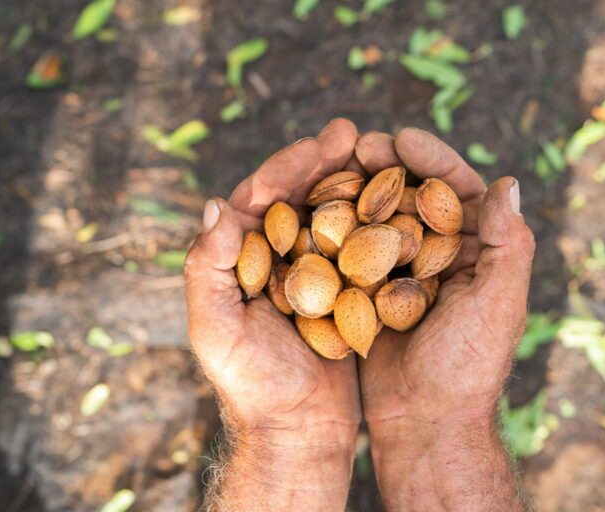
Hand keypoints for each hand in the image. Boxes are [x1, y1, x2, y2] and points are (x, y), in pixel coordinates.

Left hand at [184, 119, 361, 511]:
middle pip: (299, 197)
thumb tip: (215, 204)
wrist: (299, 431)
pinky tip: (398, 200)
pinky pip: (359, 246)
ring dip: (351, 182)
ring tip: (378, 152)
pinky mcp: (343, 290)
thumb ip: (207, 269)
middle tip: (352, 132)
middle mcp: (275, 258)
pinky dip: (375, 221)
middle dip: (322, 162)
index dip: (285, 167)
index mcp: (240, 260)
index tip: (317, 146)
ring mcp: (311, 272)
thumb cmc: (253, 386)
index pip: (259, 200)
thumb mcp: (217, 331)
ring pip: (331, 214)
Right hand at [356, 128, 534, 510]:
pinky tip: (314, 206)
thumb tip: (511, 181)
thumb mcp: (498, 304)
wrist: (423, 421)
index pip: (459, 189)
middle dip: (388, 164)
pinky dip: (338, 225)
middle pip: (414, 194)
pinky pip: (354, 248)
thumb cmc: (467, 366)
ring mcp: (403, 270)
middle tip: (359, 143)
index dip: (433, 159)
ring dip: (360, 187)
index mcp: (480, 250)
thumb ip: (510, 244)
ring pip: (380, 215)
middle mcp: (442, 254)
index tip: (402, 138)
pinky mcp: (371, 289)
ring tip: (331, 164)